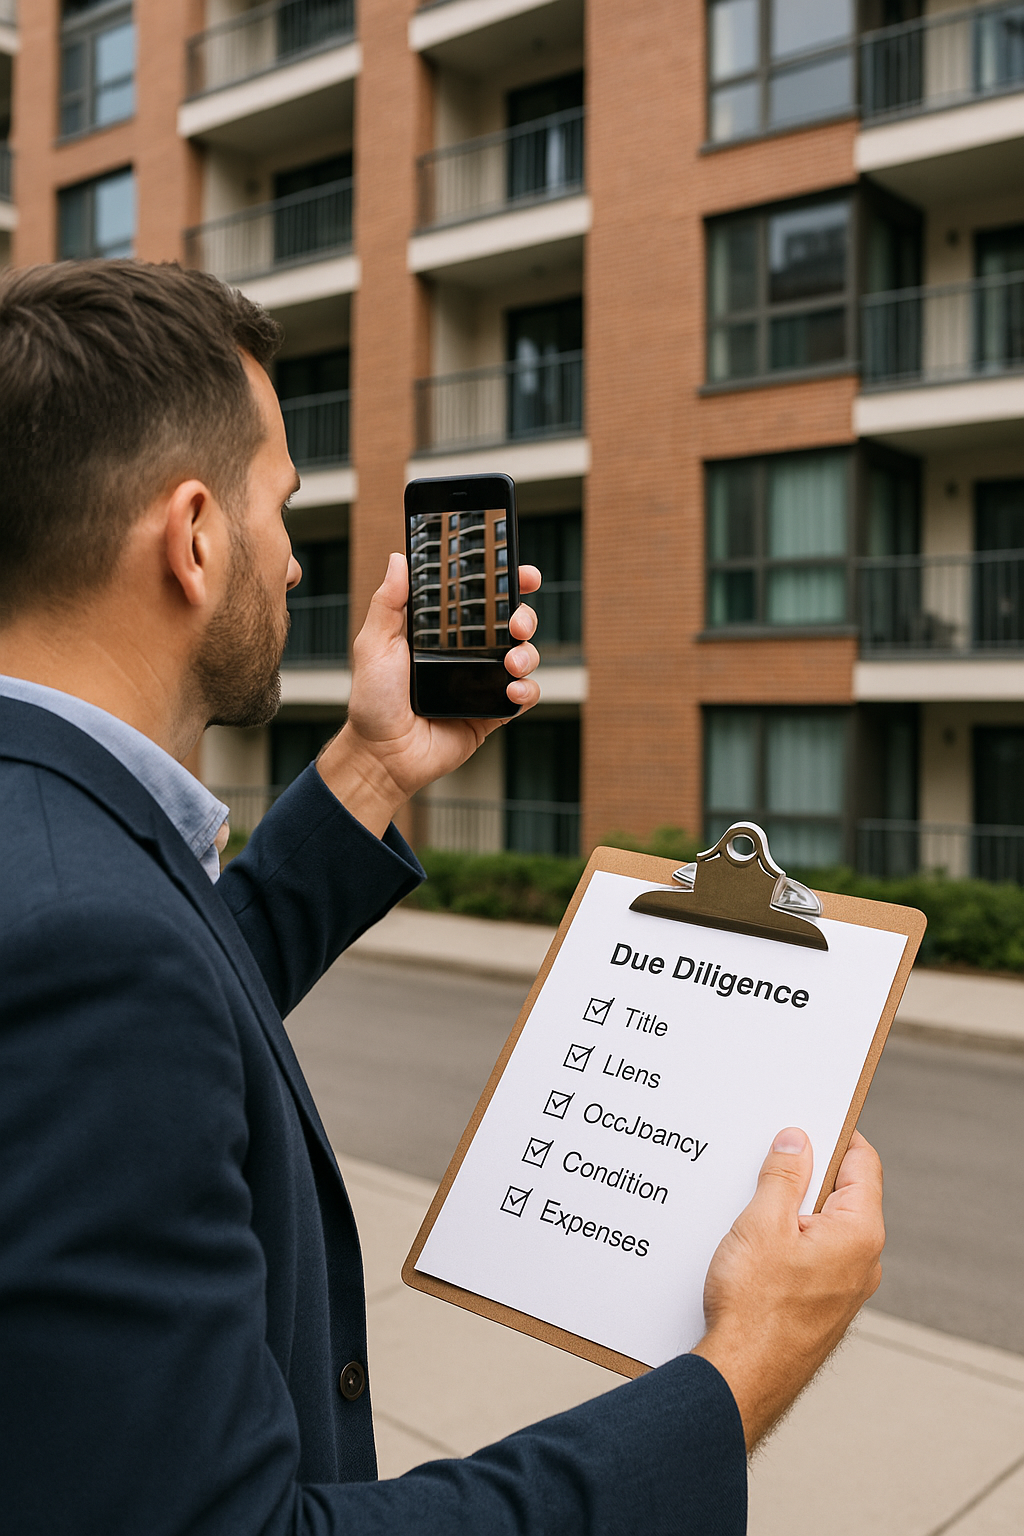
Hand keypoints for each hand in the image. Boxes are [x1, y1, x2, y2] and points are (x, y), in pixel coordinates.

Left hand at [315, 553, 541, 835]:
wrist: (383, 755)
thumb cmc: (373, 701)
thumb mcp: (374, 645)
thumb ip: (388, 603)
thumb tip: (399, 559)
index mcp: (441, 630)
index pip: (479, 597)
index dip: (504, 581)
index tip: (520, 572)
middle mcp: (466, 651)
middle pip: (511, 622)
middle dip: (524, 615)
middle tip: (517, 622)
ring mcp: (482, 681)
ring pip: (524, 655)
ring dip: (527, 653)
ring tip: (511, 662)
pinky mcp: (492, 712)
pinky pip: (523, 696)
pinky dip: (526, 690)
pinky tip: (512, 691)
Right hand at [692, 1128, 883, 1450]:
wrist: (742, 1379)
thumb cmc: (754, 1308)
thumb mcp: (762, 1223)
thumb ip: (784, 1175)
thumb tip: (798, 1140)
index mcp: (859, 1234)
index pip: (862, 1163)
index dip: (835, 1133)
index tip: (809, 1115)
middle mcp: (862, 1262)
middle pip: (840, 1193)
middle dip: (804, 1171)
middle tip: (766, 1155)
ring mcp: (843, 1288)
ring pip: (821, 1227)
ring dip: (789, 1209)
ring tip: (749, 1202)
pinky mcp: (820, 1307)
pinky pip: (810, 1257)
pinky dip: (785, 1240)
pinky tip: (749, 1242)